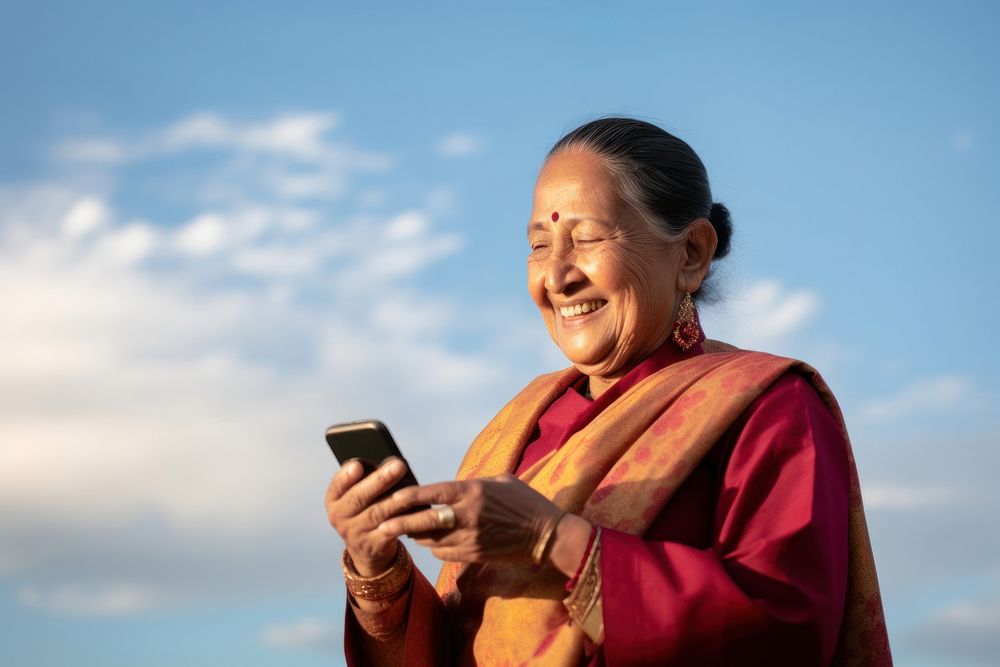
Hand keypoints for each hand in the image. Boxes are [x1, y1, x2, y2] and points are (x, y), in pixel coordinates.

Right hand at [325, 457, 410, 575]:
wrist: (366, 547)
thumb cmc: (364, 510)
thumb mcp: (356, 496)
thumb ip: (365, 480)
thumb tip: (390, 463)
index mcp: (334, 500)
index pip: (337, 486)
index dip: (346, 476)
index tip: (358, 465)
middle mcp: (340, 517)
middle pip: (358, 497)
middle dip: (379, 480)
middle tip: (398, 465)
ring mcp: (356, 533)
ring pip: (376, 513)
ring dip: (395, 498)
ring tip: (411, 486)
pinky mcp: (374, 544)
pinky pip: (390, 530)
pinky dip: (402, 519)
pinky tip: (414, 509)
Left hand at [377, 474, 588, 571]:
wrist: (547, 534)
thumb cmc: (524, 501)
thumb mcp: (499, 481)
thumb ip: (471, 484)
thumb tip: (450, 487)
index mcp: (471, 491)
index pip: (429, 493)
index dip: (406, 496)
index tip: (390, 496)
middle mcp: (467, 515)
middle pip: (422, 522)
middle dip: (399, 523)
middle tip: (381, 523)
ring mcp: (470, 538)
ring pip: (430, 541)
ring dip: (416, 536)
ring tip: (405, 530)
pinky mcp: (475, 555)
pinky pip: (444, 554)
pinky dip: (435, 548)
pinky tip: (432, 542)